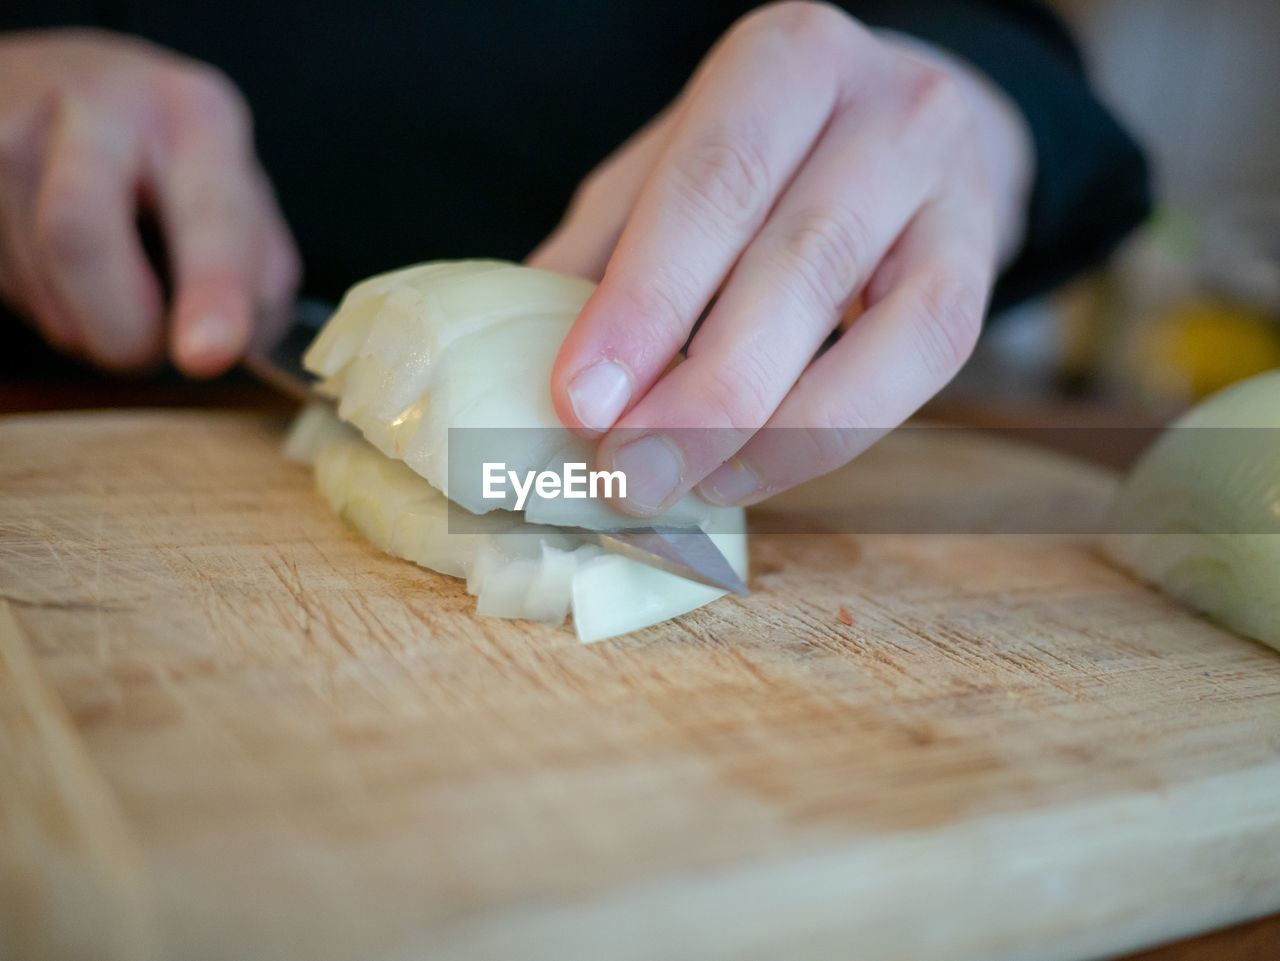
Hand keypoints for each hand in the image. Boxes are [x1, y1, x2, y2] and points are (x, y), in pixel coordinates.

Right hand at [0, 29, 298, 374]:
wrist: (61, 85)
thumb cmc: (172, 161)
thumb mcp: (242, 195)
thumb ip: (260, 278)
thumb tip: (238, 348)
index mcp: (191, 115)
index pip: (203, 211)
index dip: (210, 290)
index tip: (209, 353)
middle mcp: (93, 110)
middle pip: (78, 239)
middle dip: (124, 330)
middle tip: (155, 349)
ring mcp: (7, 139)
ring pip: (41, 289)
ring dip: (92, 326)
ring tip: (117, 281)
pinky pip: (10, 292)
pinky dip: (55, 310)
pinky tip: (69, 272)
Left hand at [530, 1, 1032, 513]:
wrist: (913, 124)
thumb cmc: (765, 155)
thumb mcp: (671, 169)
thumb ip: (603, 251)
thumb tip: (518, 367)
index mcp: (785, 62)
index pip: (711, 186)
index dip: (643, 304)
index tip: (577, 402)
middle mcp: (886, 110)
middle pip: (795, 261)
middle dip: (701, 390)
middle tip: (622, 475)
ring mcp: (949, 189)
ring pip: (875, 328)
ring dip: (767, 430)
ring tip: (681, 490)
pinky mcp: (978, 268)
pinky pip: (920, 366)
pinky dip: (830, 435)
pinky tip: (749, 473)